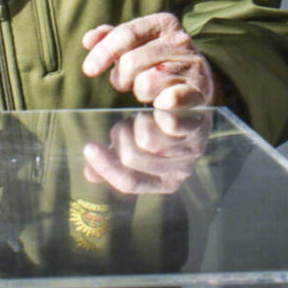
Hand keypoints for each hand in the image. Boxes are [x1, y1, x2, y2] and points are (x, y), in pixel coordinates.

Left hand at [80, 13, 221, 110]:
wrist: (199, 81)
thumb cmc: (159, 60)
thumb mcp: (139, 43)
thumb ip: (112, 38)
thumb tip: (88, 39)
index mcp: (163, 23)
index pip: (126, 33)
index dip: (104, 52)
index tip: (88, 70)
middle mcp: (180, 40)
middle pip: (131, 62)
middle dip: (121, 78)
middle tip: (127, 82)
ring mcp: (192, 65)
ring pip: (146, 84)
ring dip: (140, 92)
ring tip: (148, 90)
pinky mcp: (200, 91)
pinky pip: (169, 100)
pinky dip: (160, 104)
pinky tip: (162, 101)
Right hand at [84, 109, 209, 194]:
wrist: (199, 104)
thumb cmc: (165, 130)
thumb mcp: (139, 149)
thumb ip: (115, 161)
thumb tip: (89, 174)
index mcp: (166, 182)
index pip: (130, 183)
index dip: (106, 167)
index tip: (89, 148)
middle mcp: (182, 170)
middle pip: (133, 156)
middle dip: (121, 135)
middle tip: (128, 122)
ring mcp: (192, 149)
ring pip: (146, 137)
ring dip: (137, 120)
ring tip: (145, 114)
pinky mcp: (198, 124)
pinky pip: (169, 121)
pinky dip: (154, 112)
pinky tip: (155, 105)